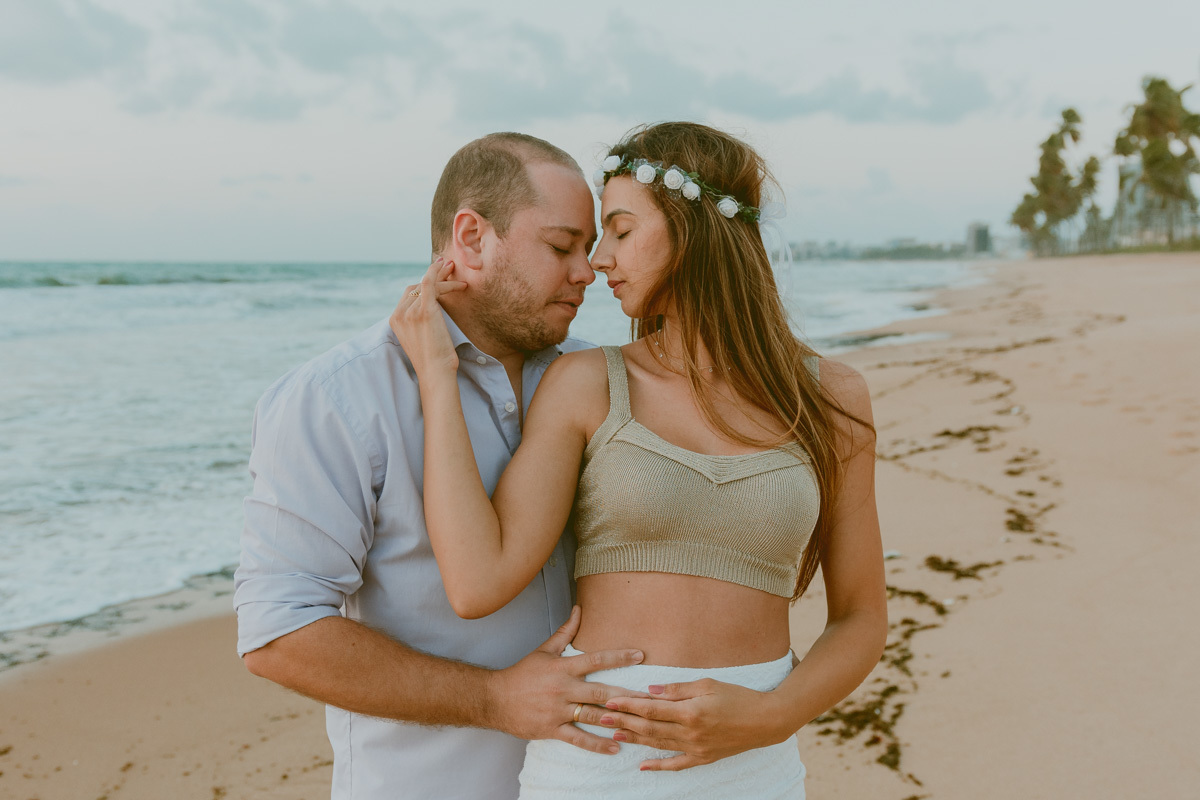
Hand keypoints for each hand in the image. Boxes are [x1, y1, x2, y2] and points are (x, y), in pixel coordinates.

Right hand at [389, 257, 466, 377]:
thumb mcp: (420, 337)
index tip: (437, 277)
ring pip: (425, 285)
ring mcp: (410, 312)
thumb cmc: (433, 359)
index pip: (408, 295)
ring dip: (441, 276)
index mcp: (395, 320)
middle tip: (448, 267)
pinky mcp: (424, 311)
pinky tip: (443, 265)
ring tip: (454, 269)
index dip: (424, 284)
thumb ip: (420, 321)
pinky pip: (428, 284)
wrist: (435, 372)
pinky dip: (434, 272)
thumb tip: (434, 306)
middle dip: (433, 276)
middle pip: (416, 288)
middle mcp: (399, 314)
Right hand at [485, 607, 649, 754]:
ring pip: (593, 715)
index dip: (619, 657)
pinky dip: (598, 744)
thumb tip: (579, 609)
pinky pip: (579, 739)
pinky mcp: (552, 729)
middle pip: (601, 691)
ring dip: (618, 720)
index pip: (596, 659)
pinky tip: (616, 747)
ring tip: (641, 723)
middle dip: (628, 694)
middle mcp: (563, 689)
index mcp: (563, 667)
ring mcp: (558, 711)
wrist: (495, 699)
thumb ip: (566, 632)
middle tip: (651, 697)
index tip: (641, 656)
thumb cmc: (522, 674)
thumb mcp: (544, 650)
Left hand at [583, 678, 787, 770]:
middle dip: (625, 721)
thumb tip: (650, 690)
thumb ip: (677, 689)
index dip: (629, 705)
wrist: (764, 721)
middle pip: (650, 727)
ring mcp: (696, 748)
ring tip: (615, 735)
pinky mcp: (703, 758)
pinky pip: (677, 763)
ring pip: (659, 745)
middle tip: (603, 717)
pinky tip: (643, 765)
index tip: (611, 700)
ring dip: (636, 740)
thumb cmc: (737, 696)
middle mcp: (691, 733)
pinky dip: (659, 765)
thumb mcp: (708, 684)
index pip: (652, 709)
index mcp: (691, 711)